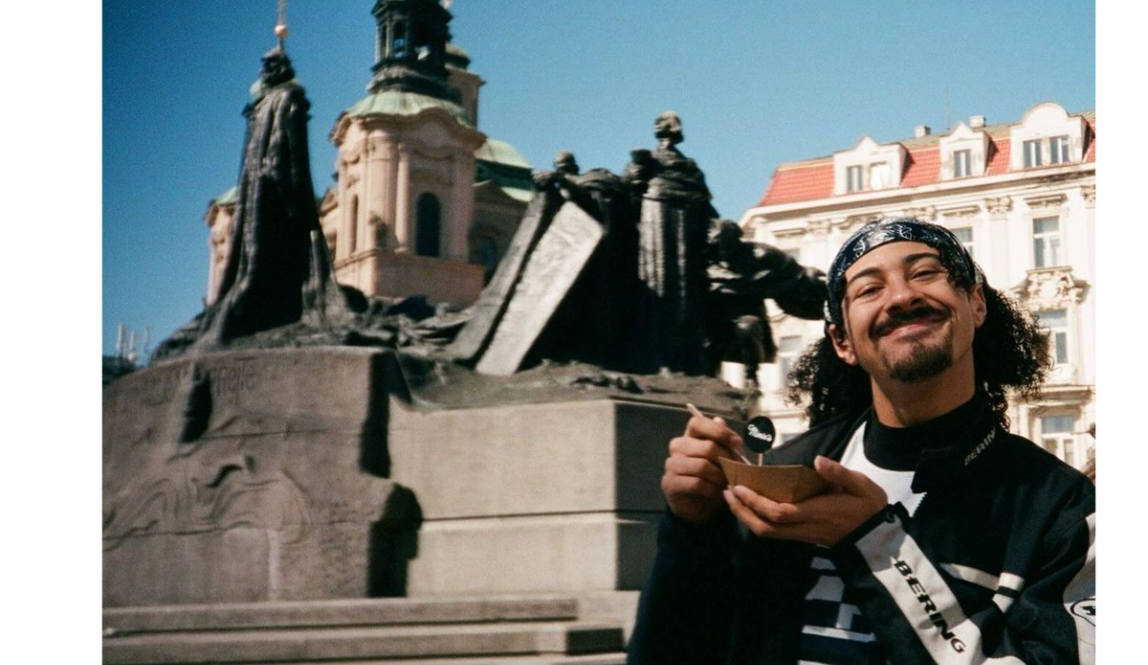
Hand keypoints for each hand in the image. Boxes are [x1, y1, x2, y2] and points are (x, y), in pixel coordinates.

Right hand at [662, 416, 744, 524]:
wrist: (699, 505)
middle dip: (727, 460)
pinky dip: (711, 489)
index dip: (718, 431)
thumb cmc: (713, 476)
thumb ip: (722, 441)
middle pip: (707, 447)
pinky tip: (717, 492)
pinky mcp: (670, 482)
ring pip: (702, 466)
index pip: (697, 422)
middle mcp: (678, 446)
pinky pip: (696, 483)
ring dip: (720, 477)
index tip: (737, 442)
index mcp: (690, 436)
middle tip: (737, 471)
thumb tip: (719, 420)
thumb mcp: (723, 458)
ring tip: (727, 483)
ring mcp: (671, 464)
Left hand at [723, 456, 887, 545]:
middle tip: (725, 491)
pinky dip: (756, 519)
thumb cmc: (868, 507)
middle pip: (766, 527)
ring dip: (745, 516)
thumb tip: (818, 460)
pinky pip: (773, 531)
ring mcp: (802, 534)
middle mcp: (805, 527)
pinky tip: (748, 505)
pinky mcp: (801, 536)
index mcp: (817, 513)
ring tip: (731, 498)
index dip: (756, 502)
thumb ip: (839, 473)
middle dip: (742, 511)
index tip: (739, 487)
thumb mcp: (861, 485)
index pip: (780, 512)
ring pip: (767, 532)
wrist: (876, 537)